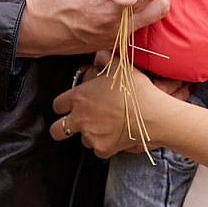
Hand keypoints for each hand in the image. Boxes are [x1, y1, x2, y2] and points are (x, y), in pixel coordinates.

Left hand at [51, 63, 176, 158]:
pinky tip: (116, 136)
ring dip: (90, 135)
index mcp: (79, 97)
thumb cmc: (135, 90)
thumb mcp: (119, 66)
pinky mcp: (103, 149)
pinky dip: (105, 145)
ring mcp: (90, 135)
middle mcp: (80, 118)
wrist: (151, 114)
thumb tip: (99, 56)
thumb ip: (104, 59)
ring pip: (82, 140)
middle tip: (75, 124)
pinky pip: (99, 150)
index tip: (71, 105)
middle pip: (56, 130)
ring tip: (105, 127)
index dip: (63, 105)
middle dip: (61, 128)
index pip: (57, 104)